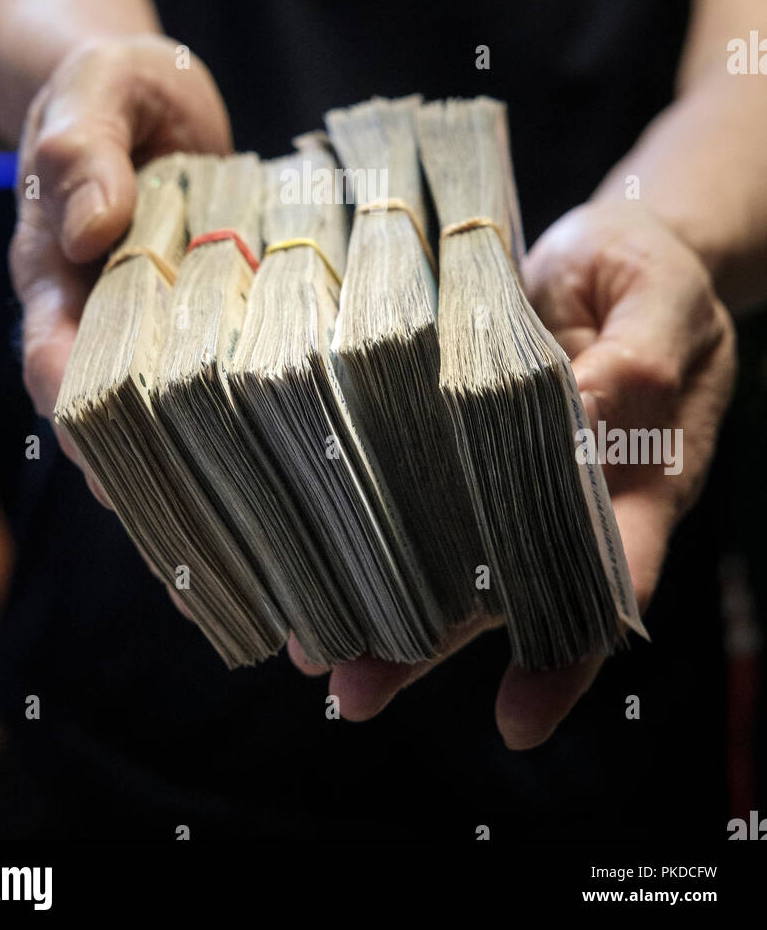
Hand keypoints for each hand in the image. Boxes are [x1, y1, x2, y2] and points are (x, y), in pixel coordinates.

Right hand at [9, 34, 231, 506]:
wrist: (144, 91)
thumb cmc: (113, 83)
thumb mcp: (97, 90)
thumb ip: (84, 148)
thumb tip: (91, 227)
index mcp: (55, 271)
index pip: (55, 361)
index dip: (83, 414)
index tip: (119, 466)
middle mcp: (97, 311)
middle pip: (110, 411)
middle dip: (150, 471)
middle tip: (206, 532)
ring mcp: (151, 321)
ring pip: (166, 408)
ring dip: (201, 461)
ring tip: (257, 523)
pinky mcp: (202, 318)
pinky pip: (217, 376)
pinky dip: (245, 413)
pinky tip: (291, 456)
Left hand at [289, 202, 735, 745]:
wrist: (617, 244)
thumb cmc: (649, 270)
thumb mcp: (658, 297)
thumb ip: (636, 359)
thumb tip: (586, 412)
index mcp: (639, 477)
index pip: (605, 580)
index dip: (565, 654)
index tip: (516, 719)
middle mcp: (567, 493)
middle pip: (503, 589)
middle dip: (430, 644)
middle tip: (354, 688)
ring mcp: (507, 466)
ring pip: (445, 549)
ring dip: (382, 597)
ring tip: (310, 649)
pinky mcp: (455, 428)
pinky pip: (415, 483)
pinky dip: (366, 518)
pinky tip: (307, 547)